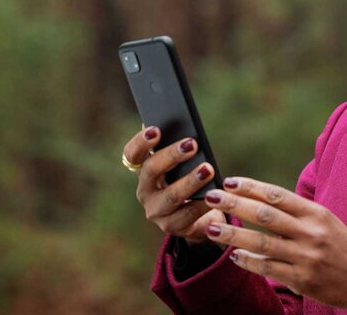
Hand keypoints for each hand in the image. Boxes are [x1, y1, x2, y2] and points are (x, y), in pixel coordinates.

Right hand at [122, 127, 223, 244]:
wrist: (199, 216)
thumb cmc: (188, 180)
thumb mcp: (182, 164)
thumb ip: (177, 144)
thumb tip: (181, 120)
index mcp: (144, 171)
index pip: (132, 155)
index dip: (140, 142)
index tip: (156, 130)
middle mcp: (145, 191)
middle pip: (151, 170)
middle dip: (171, 156)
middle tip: (192, 144)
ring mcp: (156, 211)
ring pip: (171, 195)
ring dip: (190, 181)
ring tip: (207, 169)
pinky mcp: (172, 227)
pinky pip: (188, 214)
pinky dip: (202, 203)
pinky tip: (214, 194)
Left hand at [204, 177, 346, 312]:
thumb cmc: (342, 247)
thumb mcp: (326, 221)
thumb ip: (297, 212)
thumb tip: (261, 199)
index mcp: (316, 213)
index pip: (277, 195)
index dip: (251, 187)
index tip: (230, 182)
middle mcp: (310, 232)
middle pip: (265, 215)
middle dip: (235, 205)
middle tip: (212, 198)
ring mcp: (305, 257)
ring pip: (261, 242)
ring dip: (233, 234)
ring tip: (210, 228)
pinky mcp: (301, 279)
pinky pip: (268, 268)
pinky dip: (248, 261)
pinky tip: (233, 255)